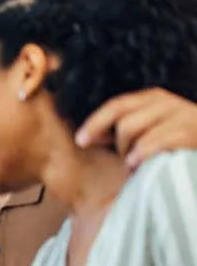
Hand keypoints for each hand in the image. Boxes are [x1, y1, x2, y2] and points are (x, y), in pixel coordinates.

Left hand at [76, 87, 196, 168]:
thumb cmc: (176, 146)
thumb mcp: (150, 130)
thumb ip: (124, 129)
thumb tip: (88, 137)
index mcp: (154, 99)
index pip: (117, 105)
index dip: (95, 122)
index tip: (80, 141)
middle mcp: (168, 102)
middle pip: (124, 122)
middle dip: (119, 146)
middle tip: (126, 161)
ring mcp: (182, 115)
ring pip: (136, 131)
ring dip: (130, 154)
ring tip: (136, 166)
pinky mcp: (191, 132)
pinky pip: (153, 143)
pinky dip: (141, 155)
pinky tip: (138, 166)